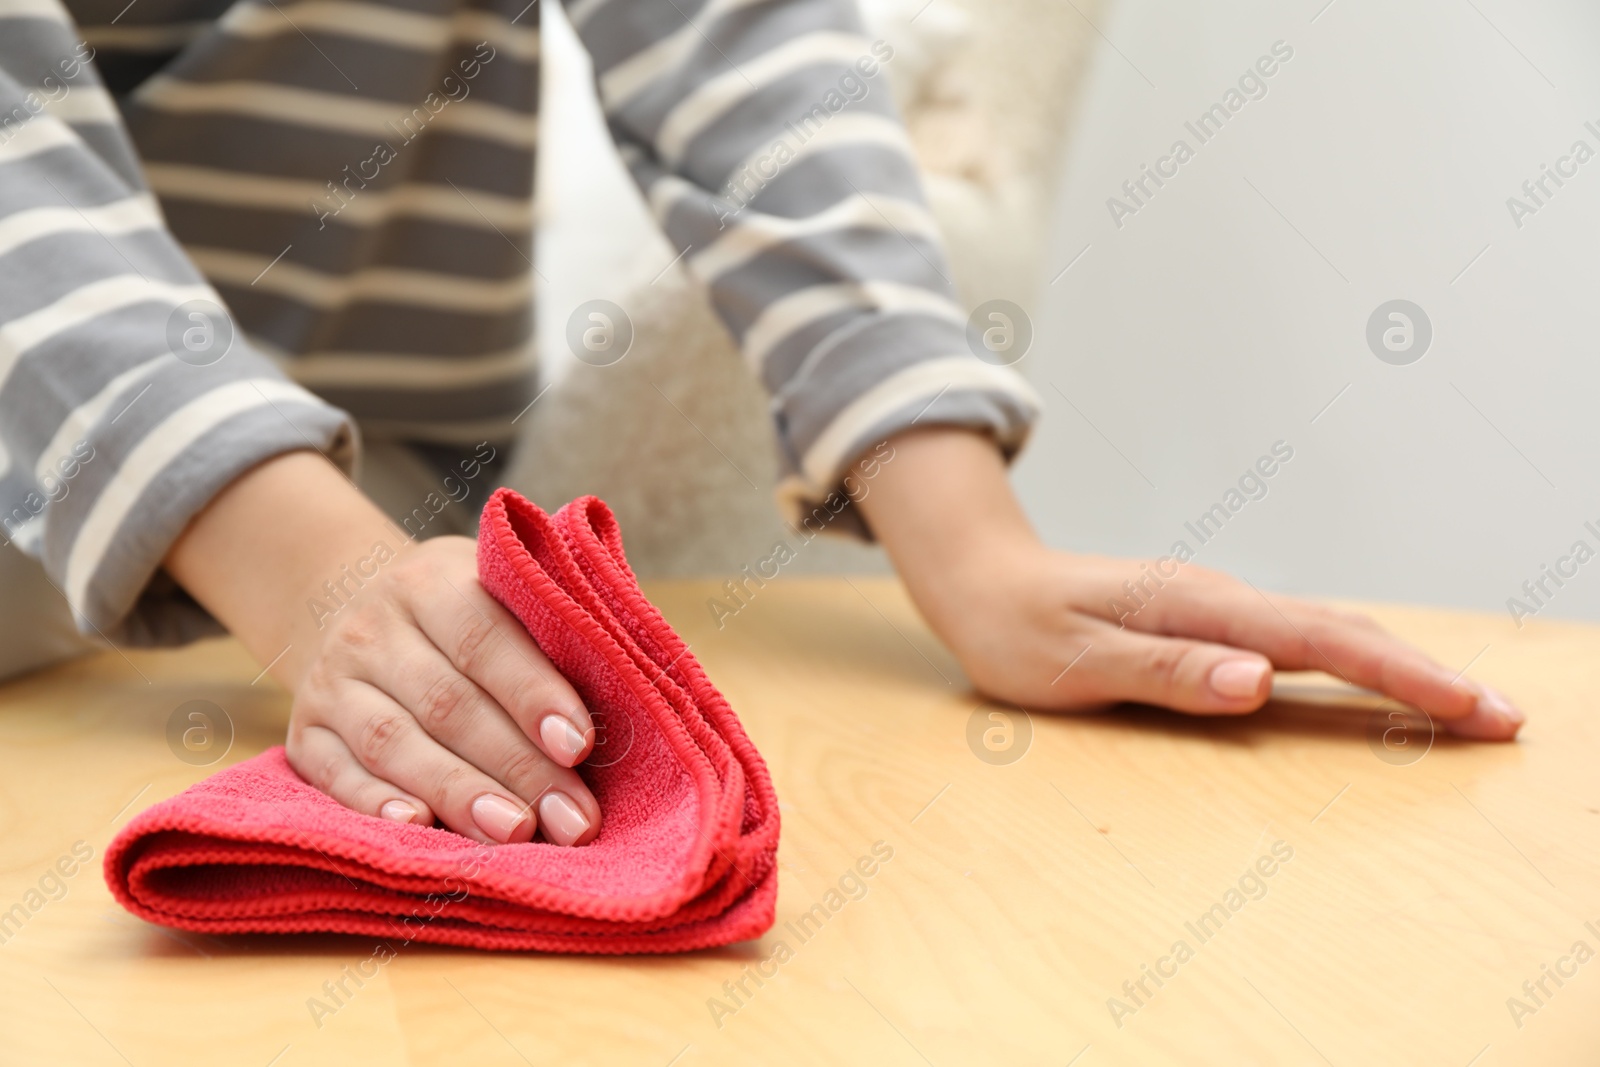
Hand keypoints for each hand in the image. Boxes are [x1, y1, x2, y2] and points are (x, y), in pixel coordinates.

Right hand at [286, 535, 602, 843]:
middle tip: (572, 819)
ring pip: (393, 742)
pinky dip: (374, 804)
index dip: (533, 693)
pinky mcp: (304, 735)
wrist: (345, 603)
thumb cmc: (465, 613)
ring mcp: (330, 683)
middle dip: (517, 766)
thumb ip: (559, 622)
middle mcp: (372, 627)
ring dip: (458, 793)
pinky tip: (418, 828)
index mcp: (431, 580)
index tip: (580, 745)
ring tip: (515, 834)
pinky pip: (335, 774)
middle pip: (448, 703)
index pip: (484, 637)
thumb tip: (640, 683)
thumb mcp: (501, 588)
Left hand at [853, 428, 1523, 739]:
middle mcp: (1219, 599)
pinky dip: (1354, 663)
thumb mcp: (1074, 661)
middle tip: (1503, 719)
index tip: (1470, 708)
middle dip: (1426, 676)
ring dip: (1400, 668)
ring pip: (1328, 634)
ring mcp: (1218, 608)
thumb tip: (1258, 680)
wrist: (982, 581)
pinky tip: (1380, 683)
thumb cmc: (1016, 627)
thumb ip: (1165, 672)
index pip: (1319, 642)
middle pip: (1343, 634)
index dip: (1401, 676)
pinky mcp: (1209, 623)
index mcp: (1196, 605)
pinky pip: (1297, 641)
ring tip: (1466, 707)